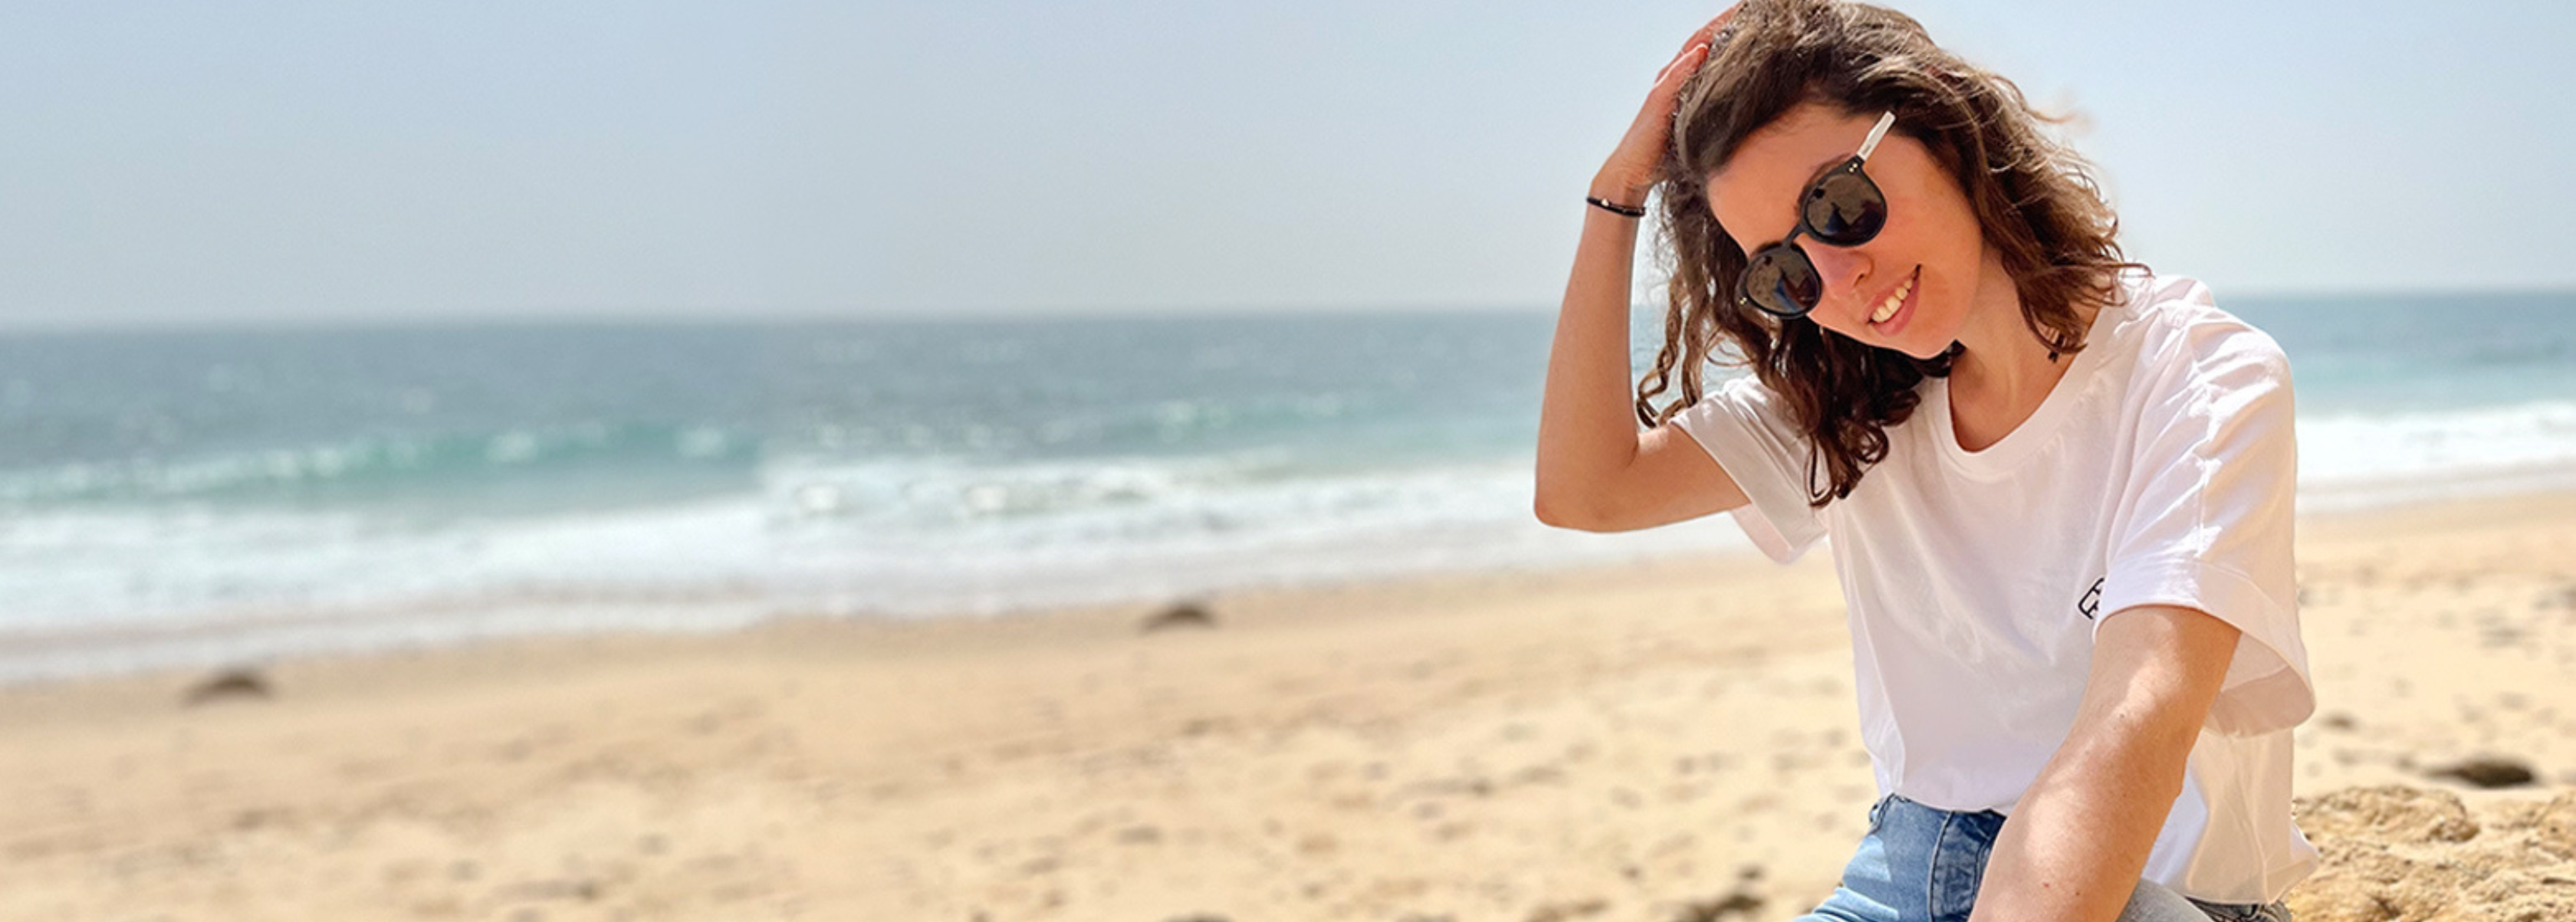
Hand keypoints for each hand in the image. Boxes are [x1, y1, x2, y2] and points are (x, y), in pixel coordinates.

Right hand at [1592, 5, 1739, 208]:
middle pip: (1702, 40)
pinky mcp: (1656, 103)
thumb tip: (1747, 107)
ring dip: (1710, 32)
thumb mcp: (1698, 125)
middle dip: (1725, 21)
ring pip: (1689, 51)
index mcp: (1685, 81)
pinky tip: (1702, 51)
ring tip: (1733, 15)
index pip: (1711, 47)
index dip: (1732, 29)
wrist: (1632, 172)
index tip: (1756, 15)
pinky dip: (1687, 64)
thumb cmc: (1665, 153)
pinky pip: (1672, 79)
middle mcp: (1673, 77)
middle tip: (1751, 5)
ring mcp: (1663, 87)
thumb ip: (1714, 109)